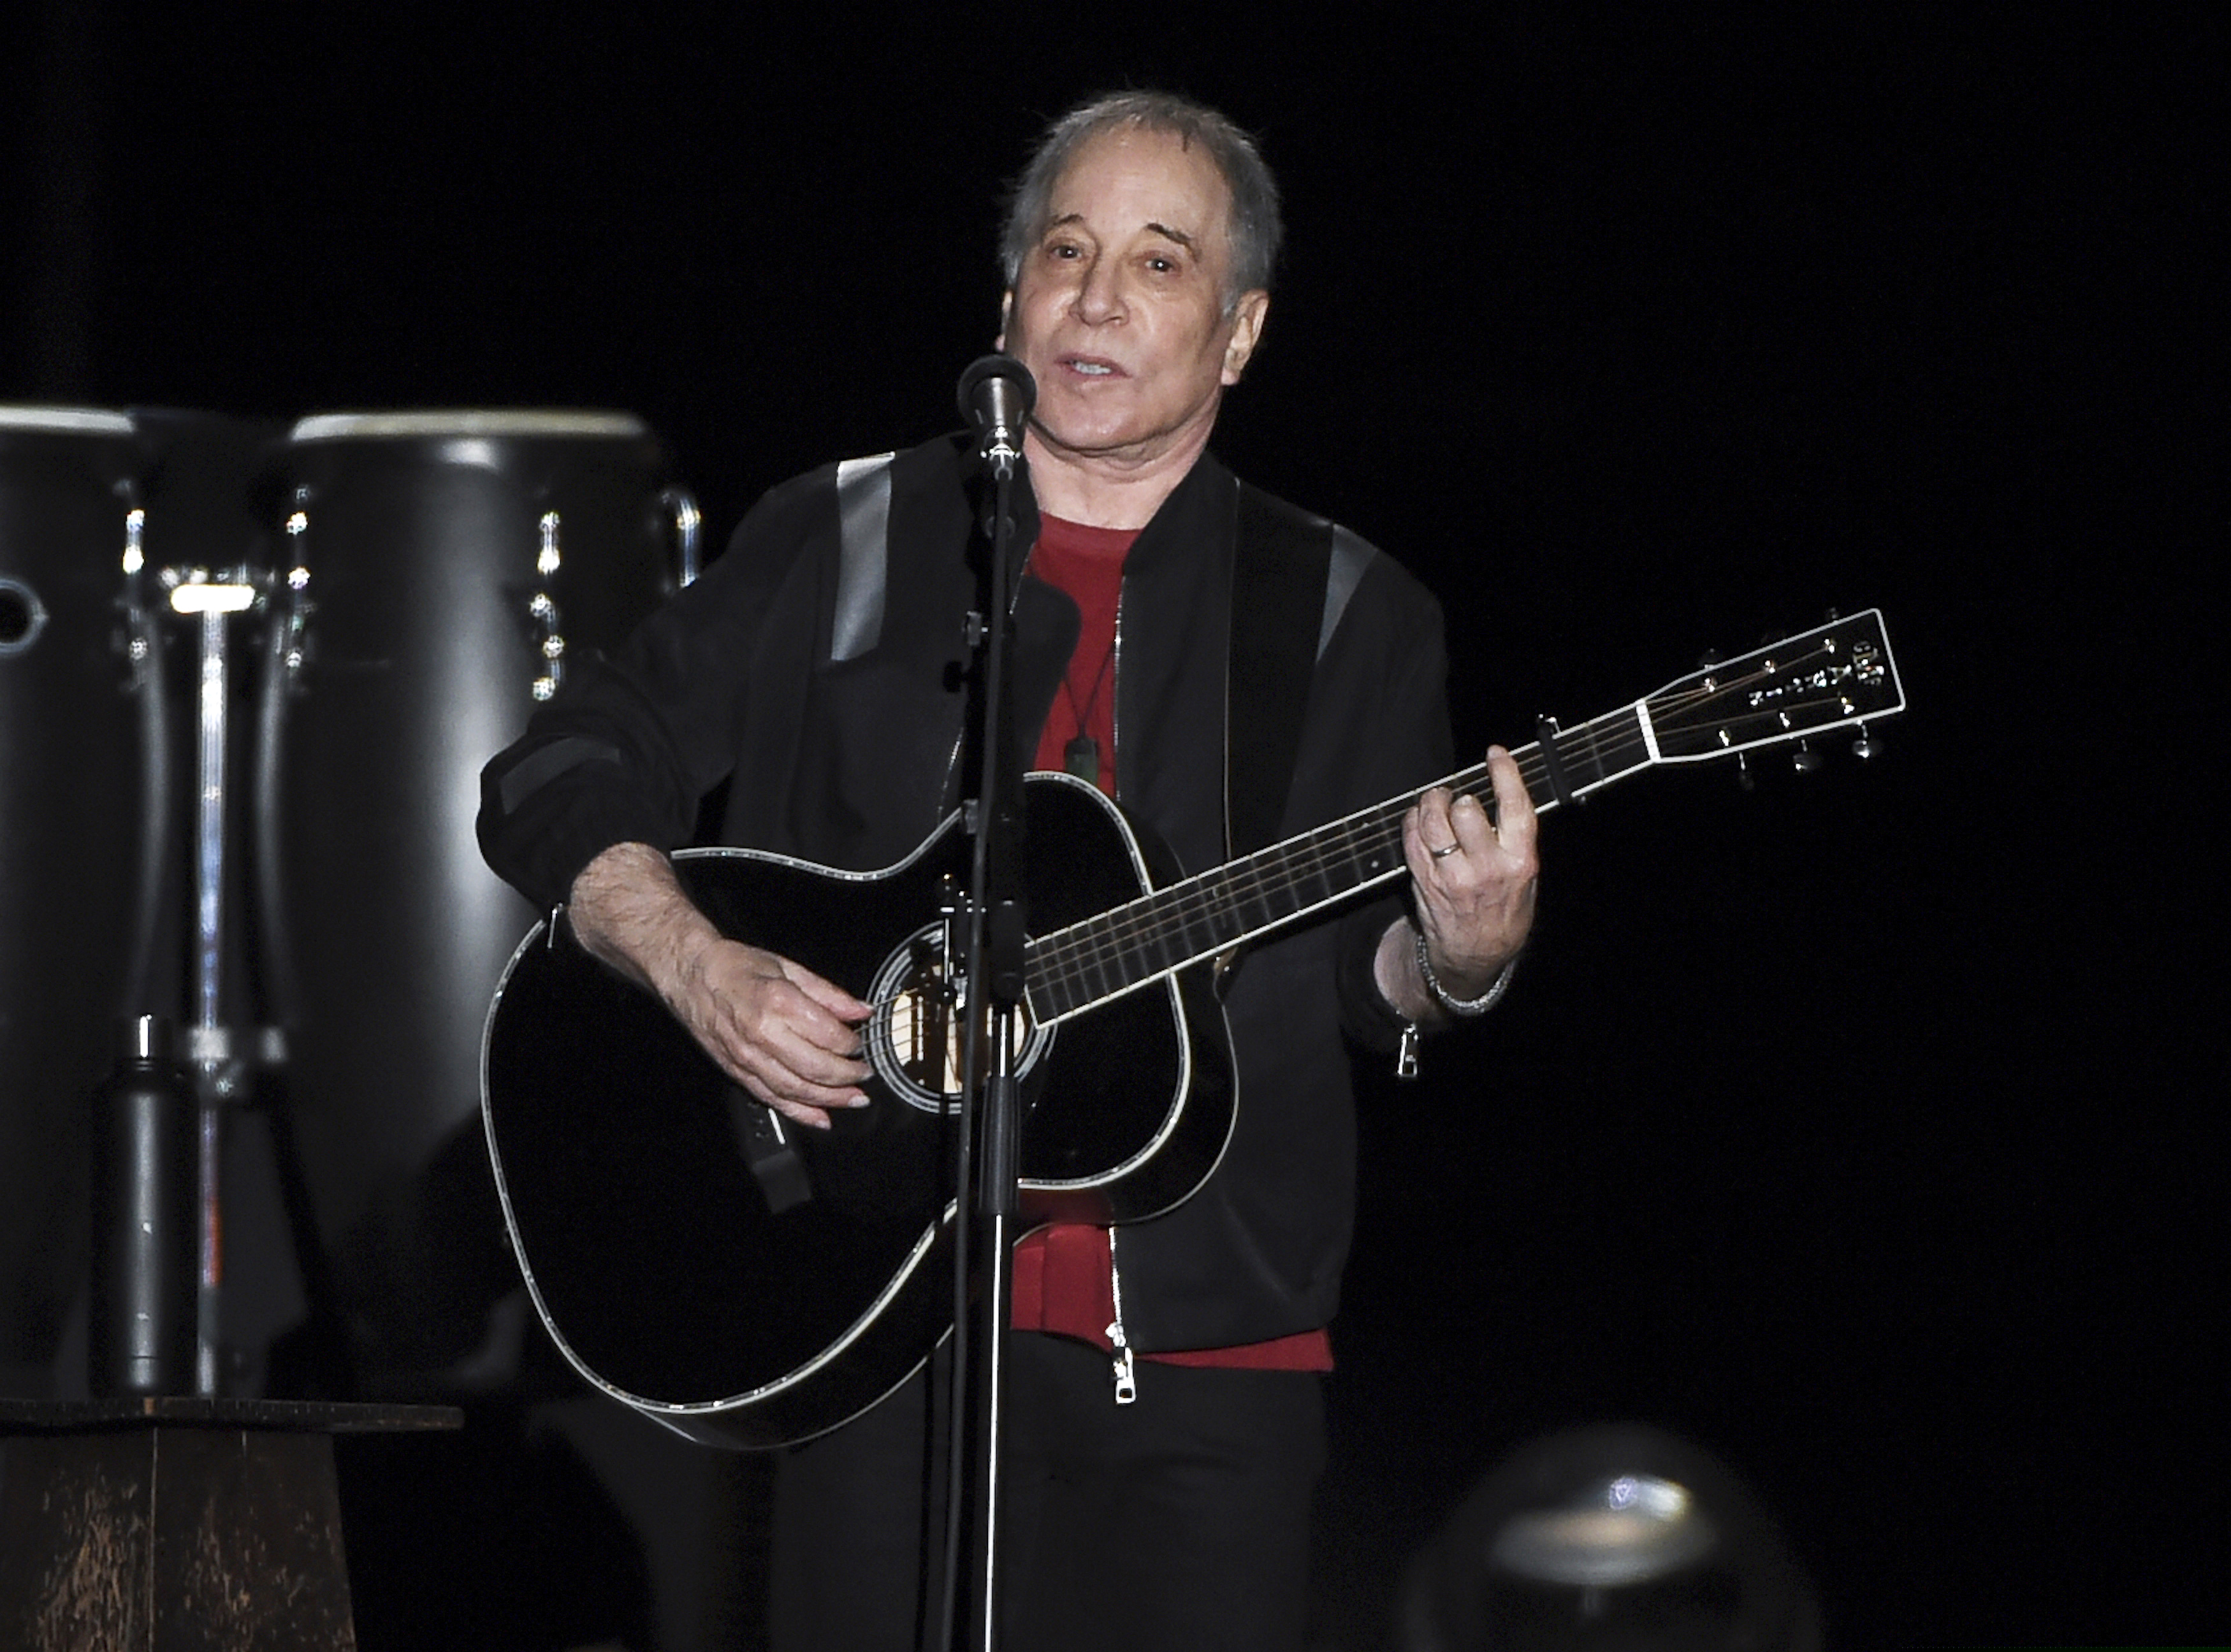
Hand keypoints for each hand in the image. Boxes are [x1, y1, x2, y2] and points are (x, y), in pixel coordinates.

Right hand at [662, 935, 873, 1130]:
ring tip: (854, 1099)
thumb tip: (861, 1011)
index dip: (851, 1043)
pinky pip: (772, 1099)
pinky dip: (799, 1112)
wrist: (691, 975)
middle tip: (865, 1074)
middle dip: (848, 1076)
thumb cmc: (737, 968)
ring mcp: (747, 1057)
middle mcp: (762, 1033)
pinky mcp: (737, 1072)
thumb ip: (829, 994)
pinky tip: (821, 1117)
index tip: (860, 1043)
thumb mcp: (789, 968)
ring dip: (831, 1099)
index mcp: (778, 1002)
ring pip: (796, 1089)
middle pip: (816, 1067)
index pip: (828, 1035)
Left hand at [1399, 745, 1538, 1002]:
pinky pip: (1412, 838)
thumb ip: (1517, 840)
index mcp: (1519, 862)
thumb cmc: (1504, 911)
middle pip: (1466, 810)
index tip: (1496, 754)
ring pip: (1433, 821)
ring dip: (1431, 803)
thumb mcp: (1527, 879)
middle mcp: (1486, 868)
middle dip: (1459, 796)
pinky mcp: (1425, 881)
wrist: (1475, 954)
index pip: (1514, 807)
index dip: (1505, 773)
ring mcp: (1452, 876)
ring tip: (1435, 802)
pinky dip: (1412, 821)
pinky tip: (1419, 820)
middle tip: (1456, 798)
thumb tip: (1505, 794)